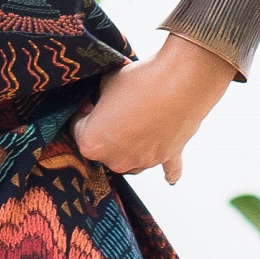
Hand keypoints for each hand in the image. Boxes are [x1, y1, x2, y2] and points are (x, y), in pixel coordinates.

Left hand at [72, 38, 234, 185]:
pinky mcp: (168, 156)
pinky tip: (169, 178)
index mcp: (93, 144)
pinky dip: (167, 170)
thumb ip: (100, 99)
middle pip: (104, 148)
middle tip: (118, 107)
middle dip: (107, 130)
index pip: (78, 129)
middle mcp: (116, 160)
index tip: (91, 102)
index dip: (84, 112)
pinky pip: (166, 169)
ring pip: (131, 156)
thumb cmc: (140, 82)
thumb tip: (105, 102)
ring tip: (142, 114)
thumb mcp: (106, 83)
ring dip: (132, 142)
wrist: (181, 81)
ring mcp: (143, 162)